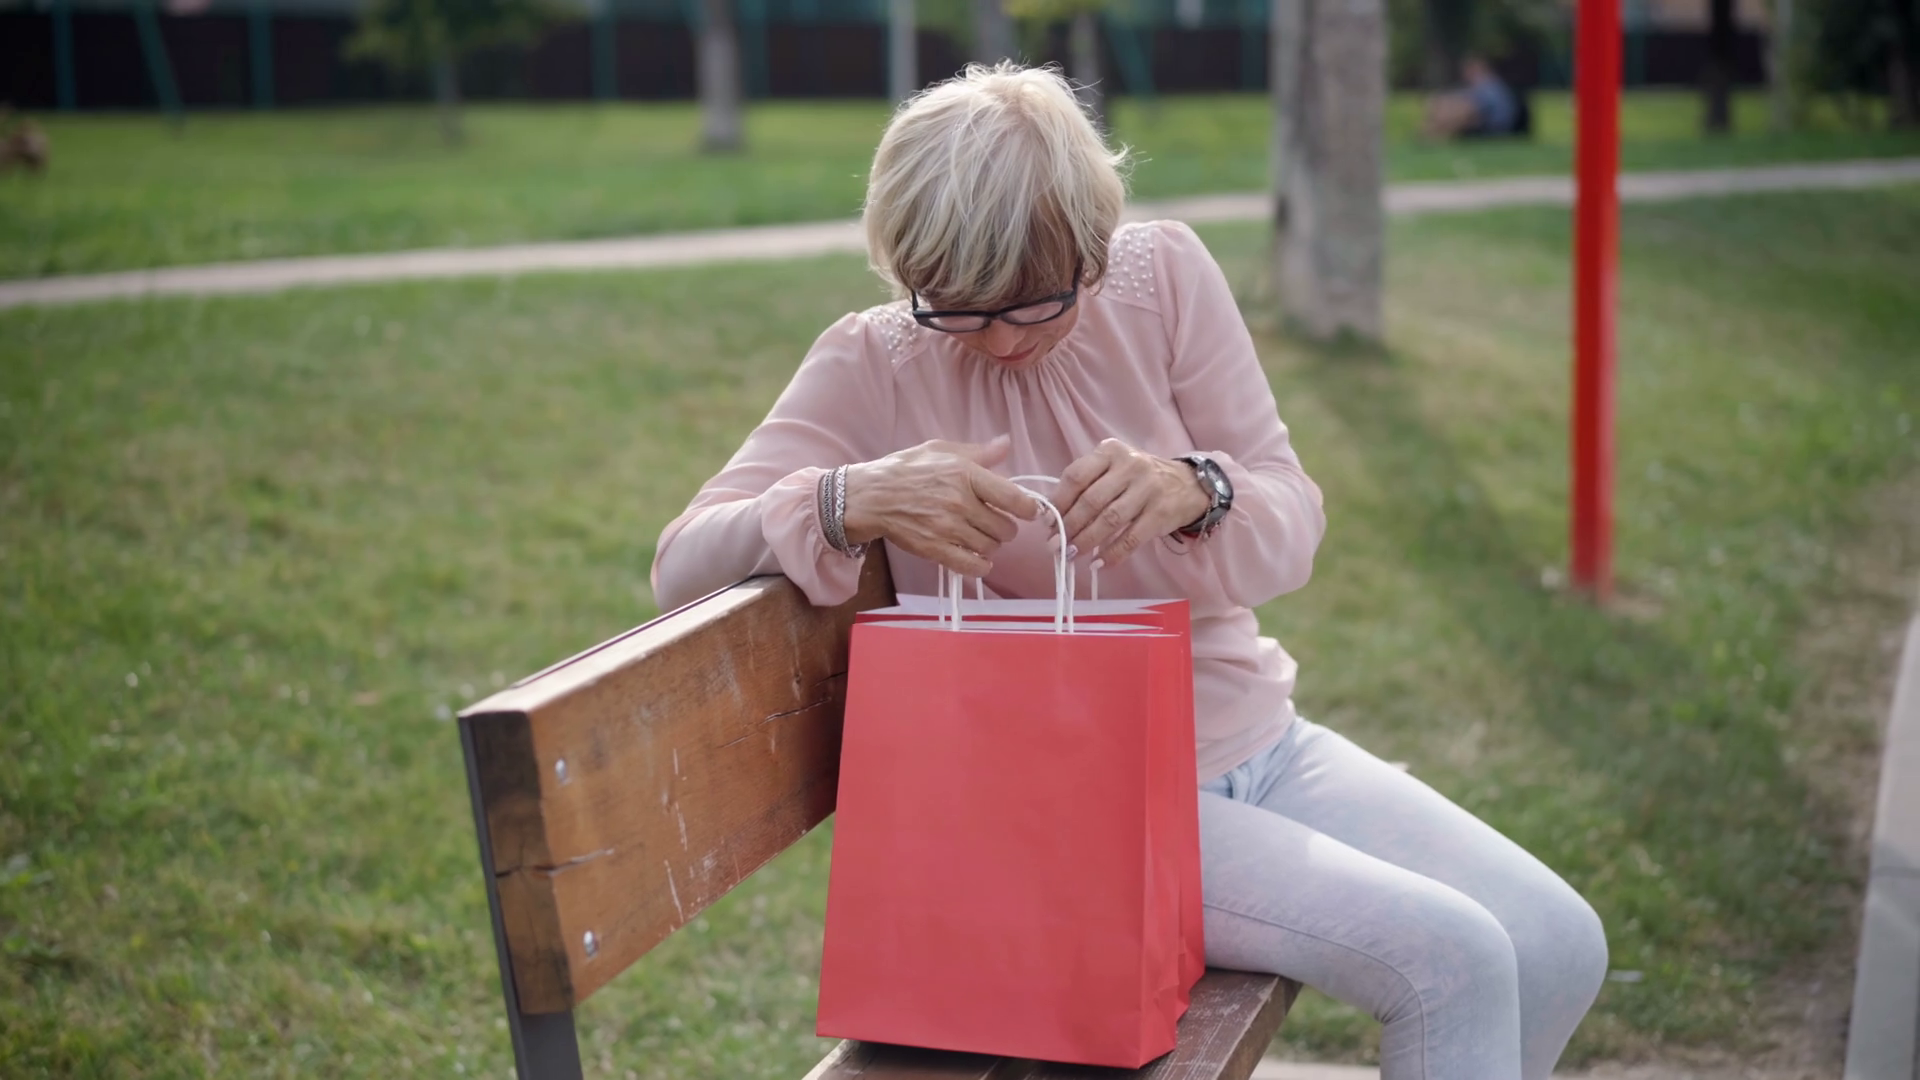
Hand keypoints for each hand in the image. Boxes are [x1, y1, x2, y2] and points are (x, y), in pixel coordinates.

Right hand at [842, 437, 1041, 576]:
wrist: (871, 496)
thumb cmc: (906, 469)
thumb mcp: (941, 450)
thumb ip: (979, 452)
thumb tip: (1006, 444)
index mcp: (966, 474)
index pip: (1014, 498)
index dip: (1029, 508)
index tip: (1028, 511)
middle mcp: (960, 502)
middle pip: (1005, 528)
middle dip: (1005, 527)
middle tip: (994, 523)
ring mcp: (948, 528)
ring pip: (991, 547)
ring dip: (991, 545)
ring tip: (980, 537)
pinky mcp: (935, 549)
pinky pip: (971, 566)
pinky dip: (980, 566)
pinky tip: (978, 559)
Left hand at [1051, 439, 1211, 567]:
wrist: (1189, 484)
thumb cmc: (1139, 478)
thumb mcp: (1114, 468)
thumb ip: (1086, 483)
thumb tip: (1051, 514)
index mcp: (1111, 451)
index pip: (1077, 475)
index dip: (1058, 502)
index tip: (1046, 522)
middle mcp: (1129, 466)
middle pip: (1091, 500)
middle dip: (1068, 526)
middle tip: (1054, 545)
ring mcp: (1148, 489)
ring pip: (1109, 520)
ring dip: (1086, 541)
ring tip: (1071, 555)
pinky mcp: (1161, 513)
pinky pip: (1131, 538)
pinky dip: (1113, 554)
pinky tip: (1098, 564)